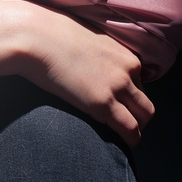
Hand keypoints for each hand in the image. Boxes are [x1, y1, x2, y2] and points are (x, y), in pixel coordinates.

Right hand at [16, 5, 154, 145]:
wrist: (35, 37)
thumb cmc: (50, 36)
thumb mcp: (85, 40)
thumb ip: (96, 54)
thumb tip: (88, 64)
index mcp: (124, 54)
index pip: (139, 82)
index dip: (129, 97)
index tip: (118, 106)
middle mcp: (128, 69)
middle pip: (146, 100)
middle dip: (138, 115)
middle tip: (123, 125)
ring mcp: (117, 86)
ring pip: (145, 115)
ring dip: (137, 129)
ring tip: (124, 138)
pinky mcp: (103, 103)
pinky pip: (130, 128)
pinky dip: (131, 139)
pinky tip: (124, 145)